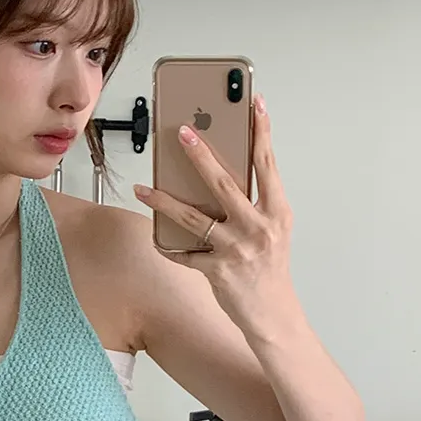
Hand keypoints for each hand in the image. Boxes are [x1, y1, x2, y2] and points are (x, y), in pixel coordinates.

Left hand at [135, 97, 293, 337]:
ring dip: (164, 201)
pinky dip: (168, 245)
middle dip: (200, 155)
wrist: (275, 317)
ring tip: (144, 189)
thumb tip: (221, 174)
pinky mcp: (218, 272)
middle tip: (182, 132)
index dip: (261, 131)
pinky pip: (186, 254)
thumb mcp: (273, 230)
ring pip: (193, 218)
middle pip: (223, 183)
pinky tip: (155, 234)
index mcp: (277, 212)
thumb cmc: (271, 269)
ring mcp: (236, 250)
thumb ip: (255, 202)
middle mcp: (257, 228)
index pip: (267, 164)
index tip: (254, 103)